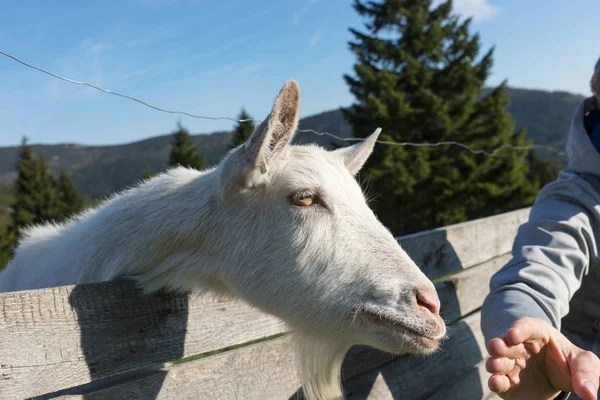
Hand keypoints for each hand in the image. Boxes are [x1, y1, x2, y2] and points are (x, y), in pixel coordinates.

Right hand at [485, 316, 599, 399]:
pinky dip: (495, 382)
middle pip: (505, 342)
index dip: (518, 329)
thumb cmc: (570, 363)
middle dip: (499, 344)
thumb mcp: (584, 363)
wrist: (557, 378)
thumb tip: (589, 394)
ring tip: (494, 366)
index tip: (513, 336)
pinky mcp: (508, 382)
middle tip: (496, 347)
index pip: (525, 326)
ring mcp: (512, 364)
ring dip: (494, 362)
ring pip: (498, 361)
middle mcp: (519, 347)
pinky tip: (496, 383)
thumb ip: (587, 374)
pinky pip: (498, 381)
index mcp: (537, 334)